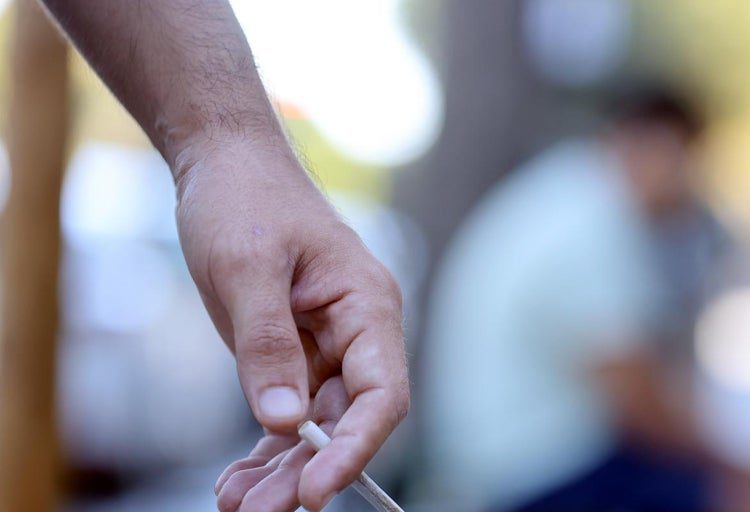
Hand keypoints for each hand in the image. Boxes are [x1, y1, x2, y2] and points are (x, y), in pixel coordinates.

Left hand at [173, 139, 408, 509]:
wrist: (223, 162)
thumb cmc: (244, 198)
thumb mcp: (247, 267)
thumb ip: (268, 343)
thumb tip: (286, 421)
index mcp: (367, 305)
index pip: (382, 393)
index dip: (356, 447)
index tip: (316, 491)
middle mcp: (355, 331)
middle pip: (347, 419)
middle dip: (308, 470)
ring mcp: (323, 344)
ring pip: (315, 424)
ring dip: (282, 468)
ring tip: (238, 504)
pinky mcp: (291, 351)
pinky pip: (287, 410)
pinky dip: (264, 446)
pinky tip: (237, 479)